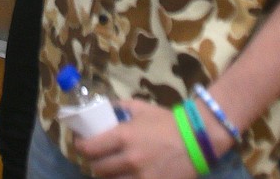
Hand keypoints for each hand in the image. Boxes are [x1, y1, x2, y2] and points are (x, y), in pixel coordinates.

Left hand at [76, 99, 195, 178]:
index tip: (81, 144)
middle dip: (94, 163)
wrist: (198, 139)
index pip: (89, 148)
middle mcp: (129, 158)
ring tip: (112, 169)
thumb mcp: (140, 108)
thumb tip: (102, 108)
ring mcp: (141, 176)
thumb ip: (119, 108)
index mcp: (123, 136)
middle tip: (97, 158)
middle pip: (97, 169)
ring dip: (108, 175)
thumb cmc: (167, 121)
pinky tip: (125, 175)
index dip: (81, 147)